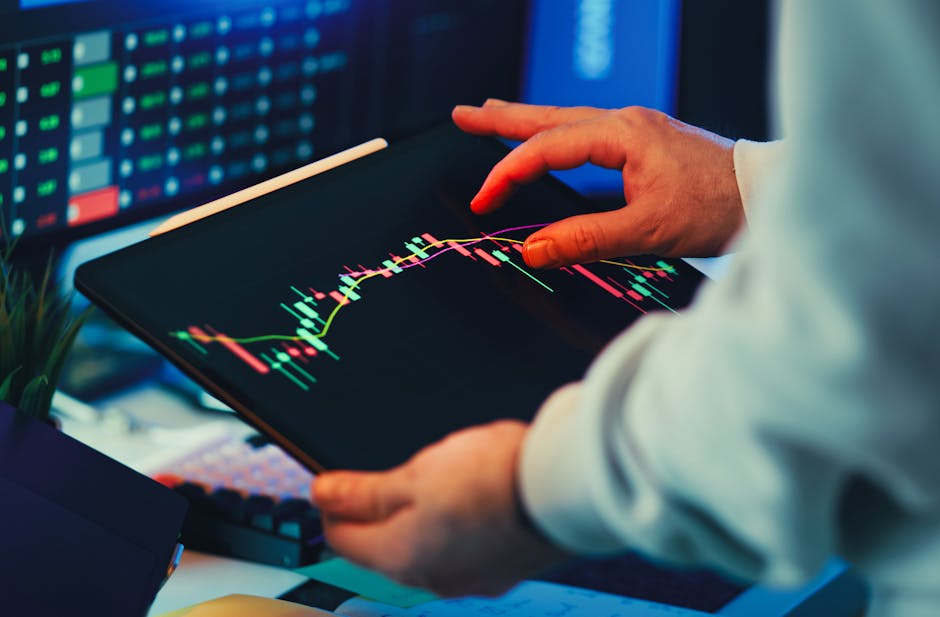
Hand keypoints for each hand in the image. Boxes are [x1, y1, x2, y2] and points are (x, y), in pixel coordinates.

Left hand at [312, 421, 569, 596]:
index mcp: (399, 558)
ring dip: (420, 519)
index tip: (336, 480)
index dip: (332, 503)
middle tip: (394, 472)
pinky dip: (455, 528)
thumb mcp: (416, 473)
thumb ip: (366, 491)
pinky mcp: (499, 572)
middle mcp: (430, 580)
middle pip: (383, 546)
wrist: (562, 489)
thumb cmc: (492, 478)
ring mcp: (468, 580)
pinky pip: (460, 551)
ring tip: (440, 479)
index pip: (341, 538)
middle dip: (379, 511)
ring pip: (424, 549)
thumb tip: (322, 493)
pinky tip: (472, 500)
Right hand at [452, 100, 743, 267]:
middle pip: (550, 117)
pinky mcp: (647, 143)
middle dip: (503, 119)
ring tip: (495, 118)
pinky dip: (559, 132)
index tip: (483, 200)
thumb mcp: (647, 230)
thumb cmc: (718, 208)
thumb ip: (585, 239)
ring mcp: (638, 129)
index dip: (508, 173)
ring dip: (529, 120)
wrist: (768, 195)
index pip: (547, 149)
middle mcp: (626, 123)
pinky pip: (588, 131)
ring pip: (568, 121)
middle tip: (464, 115)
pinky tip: (554, 140)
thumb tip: (533, 249)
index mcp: (622, 136)